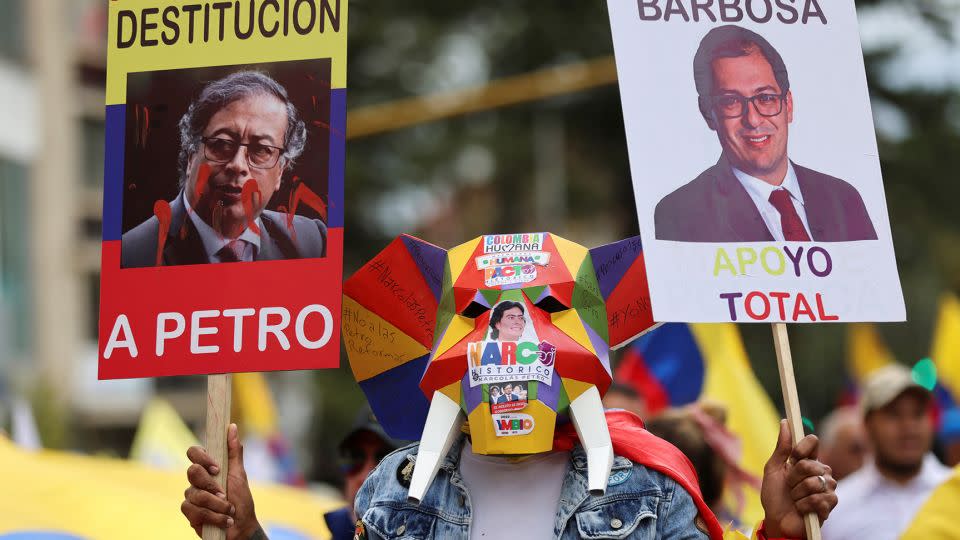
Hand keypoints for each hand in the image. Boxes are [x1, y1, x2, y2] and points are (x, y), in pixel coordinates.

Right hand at [181, 423, 260, 538]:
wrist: (241, 527)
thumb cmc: (241, 500)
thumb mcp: (240, 474)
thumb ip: (234, 452)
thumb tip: (232, 427)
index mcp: (208, 468)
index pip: (194, 452)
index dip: (202, 458)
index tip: (217, 468)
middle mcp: (197, 480)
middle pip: (191, 471)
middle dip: (211, 485)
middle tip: (224, 493)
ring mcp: (191, 496)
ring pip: (194, 494)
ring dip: (217, 504)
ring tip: (228, 510)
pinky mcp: (190, 512)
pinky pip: (193, 510)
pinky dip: (213, 516)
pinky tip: (223, 520)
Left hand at [760, 420, 837, 537]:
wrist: (777, 521)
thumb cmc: (774, 496)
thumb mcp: (772, 469)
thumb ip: (781, 448)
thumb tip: (785, 422)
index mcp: (807, 460)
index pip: (812, 441)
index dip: (801, 447)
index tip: (792, 457)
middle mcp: (821, 471)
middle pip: (810, 464)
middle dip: (793, 478)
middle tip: (789, 487)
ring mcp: (828, 487)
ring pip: (814, 483)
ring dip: (797, 494)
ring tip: (795, 499)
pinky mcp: (831, 504)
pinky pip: (818, 499)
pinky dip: (803, 505)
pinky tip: (801, 509)